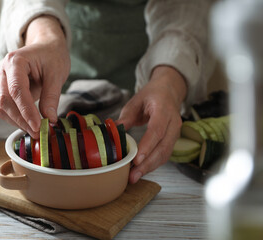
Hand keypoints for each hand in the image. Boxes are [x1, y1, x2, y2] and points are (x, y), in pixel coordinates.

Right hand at [0, 16, 69, 138]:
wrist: (46, 47)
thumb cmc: (52, 56)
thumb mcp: (57, 74)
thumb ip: (51, 96)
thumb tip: (49, 118)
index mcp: (15, 61)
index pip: (17, 90)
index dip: (26, 111)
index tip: (37, 126)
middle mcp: (3, 69)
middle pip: (5, 100)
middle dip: (21, 120)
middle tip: (38, 133)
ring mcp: (1, 79)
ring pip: (2, 107)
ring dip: (17, 122)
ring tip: (35, 130)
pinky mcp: (3, 88)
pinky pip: (6, 107)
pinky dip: (16, 118)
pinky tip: (29, 124)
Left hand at [117, 66, 186, 183]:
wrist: (168, 91)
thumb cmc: (151, 95)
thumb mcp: (136, 101)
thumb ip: (126, 117)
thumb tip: (112, 131)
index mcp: (163, 109)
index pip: (157, 130)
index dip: (147, 146)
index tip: (136, 159)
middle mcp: (173, 122)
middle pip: (163, 147)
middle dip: (147, 163)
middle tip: (132, 175)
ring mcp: (175, 132)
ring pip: (165, 154)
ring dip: (150, 167)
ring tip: (134, 176)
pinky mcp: (173, 140)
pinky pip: (165, 155)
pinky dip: (153, 164)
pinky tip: (141, 170)